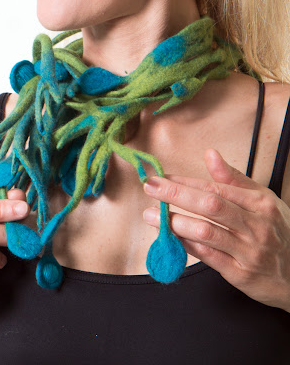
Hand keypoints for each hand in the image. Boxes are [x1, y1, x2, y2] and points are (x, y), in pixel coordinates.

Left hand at [142, 148, 289, 311]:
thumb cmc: (276, 231)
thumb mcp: (262, 200)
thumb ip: (233, 178)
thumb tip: (210, 153)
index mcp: (260, 204)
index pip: (215, 188)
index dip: (185, 182)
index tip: (161, 176)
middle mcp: (256, 226)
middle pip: (209, 206)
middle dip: (175, 194)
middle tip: (150, 187)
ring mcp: (249, 251)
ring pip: (205, 232)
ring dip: (174, 222)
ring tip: (151, 215)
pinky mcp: (241, 274)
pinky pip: (207, 257)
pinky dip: (185, 244)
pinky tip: (169, 236)